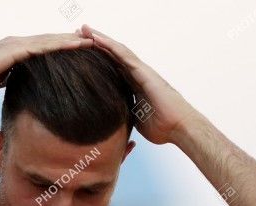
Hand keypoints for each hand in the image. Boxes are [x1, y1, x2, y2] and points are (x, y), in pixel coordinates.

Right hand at [0, 34, 93, 102]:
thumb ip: (12, 82)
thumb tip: (22, 91)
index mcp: (16, 52)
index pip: (44, 50)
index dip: (61, 50)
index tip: (79, 51)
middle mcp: (18, 44)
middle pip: (50, 42)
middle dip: (71, 41)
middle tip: (93, 41)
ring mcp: (18, 45)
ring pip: (50, 40)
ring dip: (71, 40)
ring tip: (92, 40)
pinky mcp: (17, 49)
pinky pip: (44, 46)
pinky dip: (61, 44)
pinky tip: (76, 44)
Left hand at [78, 24, 200, 144]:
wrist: (178, 127)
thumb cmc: (162, 127)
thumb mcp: (135, 119)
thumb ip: (124, 113)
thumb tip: (110, 119)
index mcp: (134, 85)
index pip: (112, 68)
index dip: (97, 59)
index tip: (80, 52)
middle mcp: (137, 74)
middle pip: (112, 55)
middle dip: (95, 44)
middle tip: (76, 33)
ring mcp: (141, 71)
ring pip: (117, 50)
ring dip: (100, 38)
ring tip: (83, 29)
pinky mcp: (143, 72)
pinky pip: (124, 55)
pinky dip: (109, 45)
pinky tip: (97, 38)